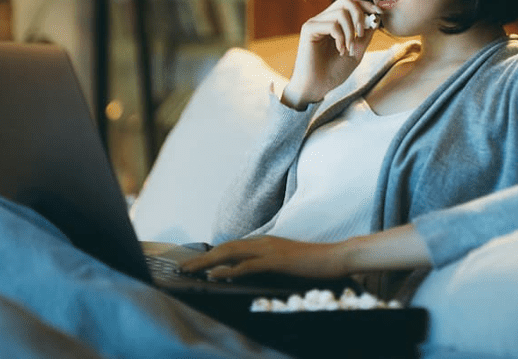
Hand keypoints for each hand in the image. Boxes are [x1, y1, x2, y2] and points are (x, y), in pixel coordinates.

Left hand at [179, 236, 347, 280]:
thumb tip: (247, 272)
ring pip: (231, 253)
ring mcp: (269, 250)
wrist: (334, 257)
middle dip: (201, 258)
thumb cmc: (312, 263)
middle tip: (183, 268)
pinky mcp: (276, 260)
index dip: (210, 254)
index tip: (193, 263)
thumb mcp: (284, 262)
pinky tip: (217, 275)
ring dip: (208, 262)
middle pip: (225, 248)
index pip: (230, 247)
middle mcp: (262, 242)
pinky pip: (248, 265)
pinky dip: (230, 270)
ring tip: (191, 271)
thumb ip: (265, 264)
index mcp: (263, 242)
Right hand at [283, 0, 381, 108]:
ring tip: (349, 48)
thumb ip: (365, 35)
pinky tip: (340, 51)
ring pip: (341, 13)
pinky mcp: (308, 29)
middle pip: (346, 0)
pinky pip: (331, 24)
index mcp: (334, 22)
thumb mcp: (357, 52)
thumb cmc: (334, 72)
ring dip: (350, 32)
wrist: (317, 87)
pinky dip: (341, 38)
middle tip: (362, 33)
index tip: (378, 14)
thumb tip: (376, 17)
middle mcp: (324, 19)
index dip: (366, 5)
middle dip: (360, 14)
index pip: (351, 3)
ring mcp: (315, 23)